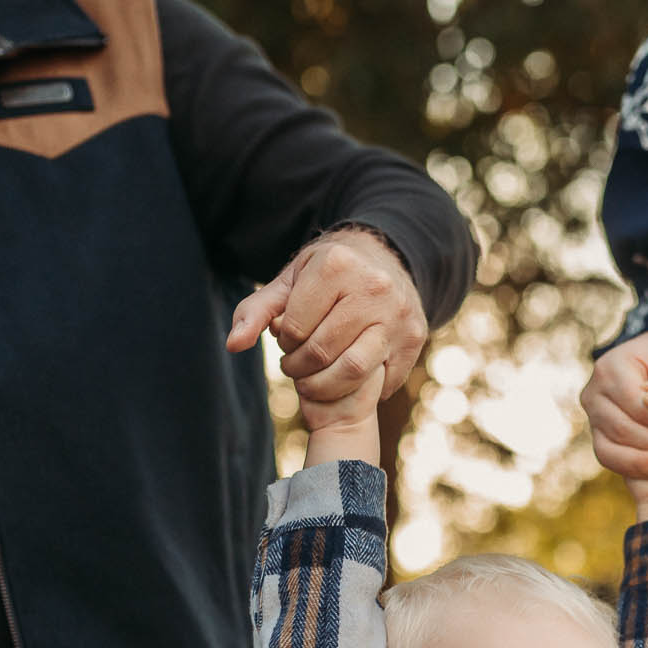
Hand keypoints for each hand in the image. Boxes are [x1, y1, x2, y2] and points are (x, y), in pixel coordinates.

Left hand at [227, 229, 424, 405]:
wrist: (385, 259)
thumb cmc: (326, 275)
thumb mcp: (289, 283)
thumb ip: (256, 311)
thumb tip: (233, 346)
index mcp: (336, 265)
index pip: (295, 328)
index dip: (284, 342)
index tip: (287, 338)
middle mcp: (373, 286)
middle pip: (322, 352)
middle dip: (300, 367)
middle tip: (296, 364)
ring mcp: (398, 313)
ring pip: (354, 370)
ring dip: (325, 384)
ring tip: (315, 376)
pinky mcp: (414, 336)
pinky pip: (382, 379)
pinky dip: (360, 388)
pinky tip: (348, 376)